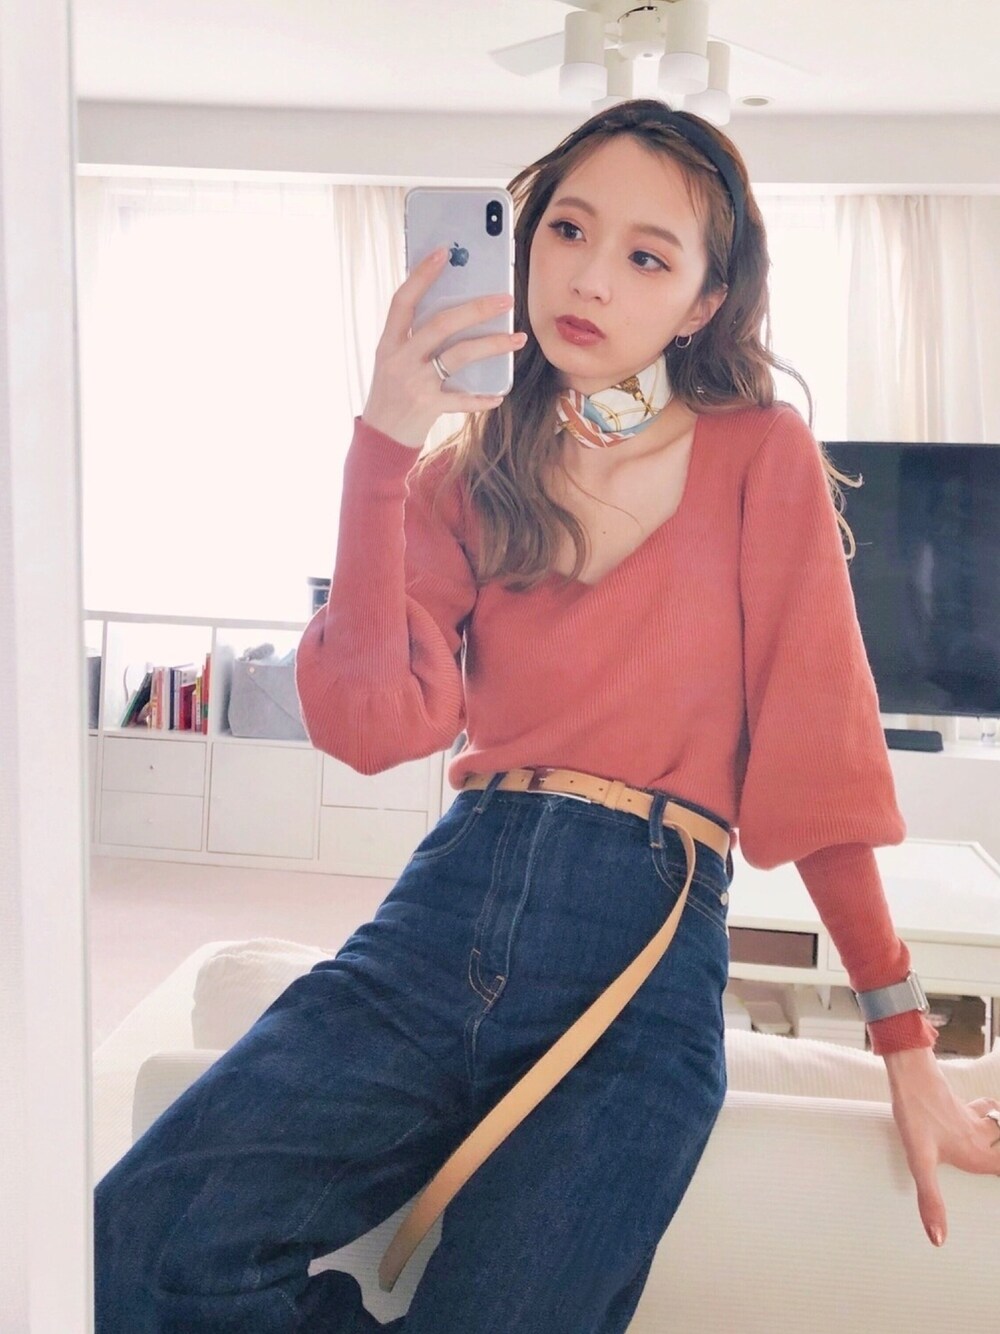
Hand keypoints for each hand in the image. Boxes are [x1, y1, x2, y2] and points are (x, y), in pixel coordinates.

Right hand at [361, 247, 525, 448]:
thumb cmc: (391, 395)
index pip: (403, 301)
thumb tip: (456, 311)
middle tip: (506, 299)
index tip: (442, 252)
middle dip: (477, 308)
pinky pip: (462, 399)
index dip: (421, 275)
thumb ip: (415, 339)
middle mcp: (400, 360)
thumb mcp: (392, 362)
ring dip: (492, 344)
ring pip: (459, 355)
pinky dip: (483, 397)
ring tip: (517, 338)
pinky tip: (499, 394)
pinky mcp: (428, 408)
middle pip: (441, 324)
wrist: (379, 440)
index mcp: (388, 343)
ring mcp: (414, 384)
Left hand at [884, 1047, 999, 1246]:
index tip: (997, 1177)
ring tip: (996, 1141)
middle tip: (995, 1168)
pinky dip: (994, 1115)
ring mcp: (974, 1120)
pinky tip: (986, 1116)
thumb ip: (931, 1200)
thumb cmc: (916, 1115)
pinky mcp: (962, 1106)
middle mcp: (982, 1138)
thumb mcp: (920, 1163)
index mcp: (978, 1156)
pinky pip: (987, 1111)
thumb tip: (938, 1240)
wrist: (911, 1075)